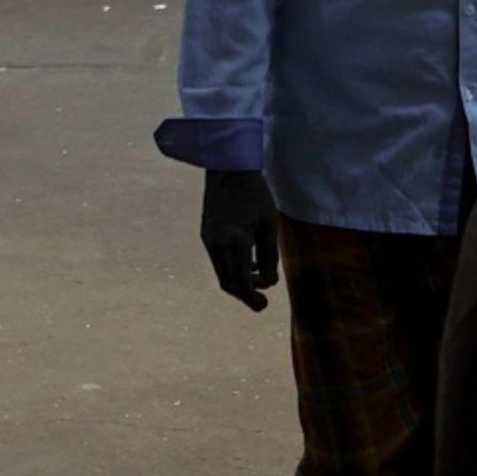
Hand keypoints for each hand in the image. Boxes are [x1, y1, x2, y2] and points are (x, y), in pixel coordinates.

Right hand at [199, 170, 278, 309]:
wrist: (227, 169)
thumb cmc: (254, 194)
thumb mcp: (269, 224)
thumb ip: (269, 255)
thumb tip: (269, 281)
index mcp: (234, 241)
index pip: (241, 281)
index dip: (252, 297)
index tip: (264, 306)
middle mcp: (217, 244)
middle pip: (228, 282)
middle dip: (245, 293)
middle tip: (262, 299)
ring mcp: (209, 240)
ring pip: (222, 272)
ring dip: (239, 280)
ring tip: (260, 276)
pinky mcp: (206, 234)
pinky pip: (218, 260)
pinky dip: (233, 267)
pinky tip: (249, 261)